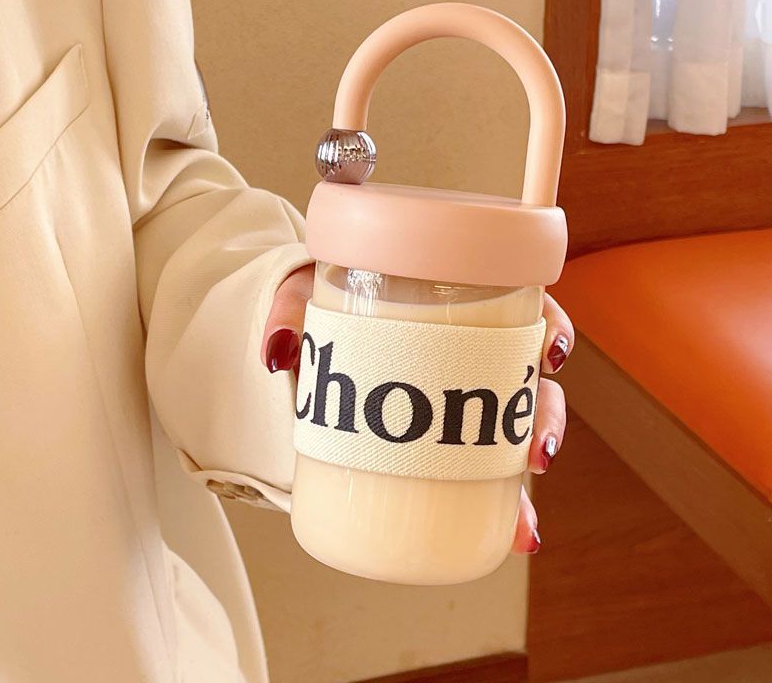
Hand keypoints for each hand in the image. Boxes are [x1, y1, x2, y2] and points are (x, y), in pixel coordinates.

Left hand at [261, 263, 573, 554]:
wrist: (312, 351)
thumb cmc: (325, 311)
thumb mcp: (308, 294)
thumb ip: (291, 311)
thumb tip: (278, 354)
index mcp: (458, 306)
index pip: (523, 308)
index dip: (551, 329)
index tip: (550, 355)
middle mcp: (472, 354)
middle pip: (529, 379)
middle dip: (547, 413)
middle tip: (535, 446)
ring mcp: (463, 403)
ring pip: (518, 428)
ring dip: (530, 462)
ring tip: (527, 497)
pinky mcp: (446, 442)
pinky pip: (488, 470)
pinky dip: (509, 505)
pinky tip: (518, 534)